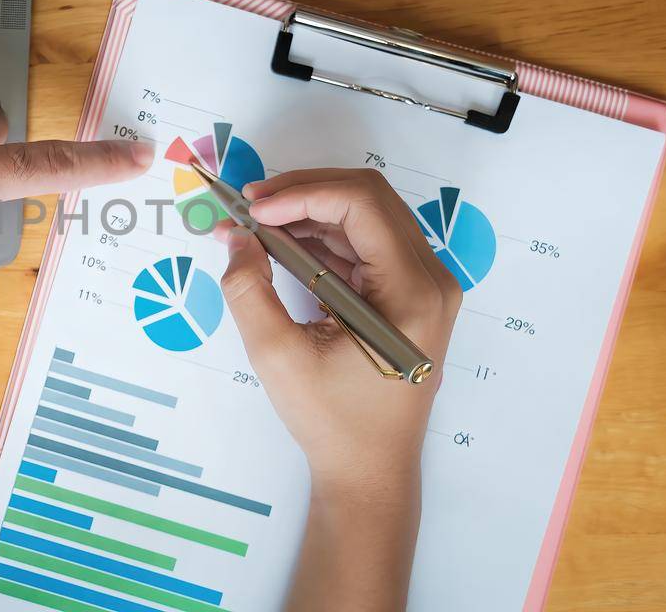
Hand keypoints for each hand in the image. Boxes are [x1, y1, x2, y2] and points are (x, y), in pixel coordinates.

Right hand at [218, 168, 461, 487]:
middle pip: (369, 199)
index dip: (302, 193)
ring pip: (367, 216)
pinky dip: (322, 236)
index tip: (251, 208)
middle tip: (249, 205)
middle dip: (304, 192)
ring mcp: (423, 286)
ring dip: (310, 212)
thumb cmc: (333, 422)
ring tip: (255, 225)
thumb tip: (235, 237)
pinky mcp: (408, 296)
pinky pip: (366, 245)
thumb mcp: (278, 356)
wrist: (370, 471)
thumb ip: (249, 290)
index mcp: (412, 293)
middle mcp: (431, 280)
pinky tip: (280, 244)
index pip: (361, 204)